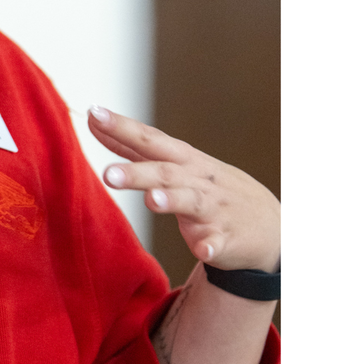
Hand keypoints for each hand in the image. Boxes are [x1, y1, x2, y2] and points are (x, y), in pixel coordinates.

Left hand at [87, 106, 279, 271]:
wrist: (268, 225)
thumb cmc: (212, 189)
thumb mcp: (179, 164)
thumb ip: (135, 148)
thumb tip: (94, 120)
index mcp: (182, 160)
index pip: (150, 140)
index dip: (123, 127)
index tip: (94, 113)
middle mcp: (197, 180)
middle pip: (164, 171)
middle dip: (137, 172)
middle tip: (107, 174)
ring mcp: (213, 208)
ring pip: (190, 202)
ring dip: (172, 200)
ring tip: (152, 200)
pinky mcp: (225, 238)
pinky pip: (217, 242)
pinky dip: (211, 245)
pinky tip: (203, 249)